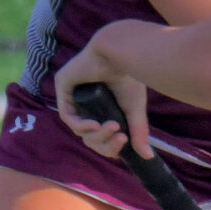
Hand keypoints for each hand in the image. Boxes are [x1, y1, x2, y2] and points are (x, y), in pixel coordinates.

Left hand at [53, 44, 150, 158]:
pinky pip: (67, 116)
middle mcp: (84, 103)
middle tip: (120, 138)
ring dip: (97, 134)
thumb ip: (138, 132)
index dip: (110, 146)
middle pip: (89, 137)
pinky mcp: (63, 85)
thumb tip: (147, 157)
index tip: (123, 144)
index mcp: (99, 109)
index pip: (100, 137)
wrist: (123, 51)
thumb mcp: (134, 110)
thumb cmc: (130, 76)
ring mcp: (72, 95)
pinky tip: (94, 125)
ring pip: (79, 129)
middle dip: (104, 143)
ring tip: (112, 127)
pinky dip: (80, 125)